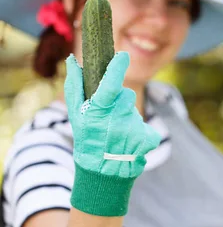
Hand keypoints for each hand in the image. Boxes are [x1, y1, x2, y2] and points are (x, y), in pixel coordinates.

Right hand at [64, 52, 160, 215]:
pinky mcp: (147, 138)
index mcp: (98, 112)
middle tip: (110, 117)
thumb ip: (74, 86)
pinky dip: (140, 133)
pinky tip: (130, 142)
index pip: (110, 86)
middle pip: (126, 96)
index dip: (117, 69)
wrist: (102, 171)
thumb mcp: (75, 115)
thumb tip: (72, 60)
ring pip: (135, 111)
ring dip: (128, 117)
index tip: (122, 56)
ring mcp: (133, 130)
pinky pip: (146, 126)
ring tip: (117, 133)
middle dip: (120, 101)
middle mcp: (117, 120)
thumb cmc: (87, 137)